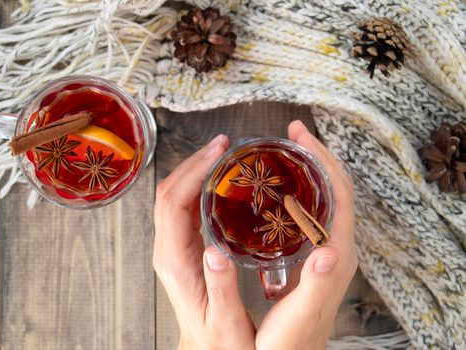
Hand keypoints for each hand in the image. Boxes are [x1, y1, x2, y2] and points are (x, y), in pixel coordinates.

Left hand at [153, 135, 255, 349]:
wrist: (206, 347)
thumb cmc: (218, 338)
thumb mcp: (224, 319)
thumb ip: (220, 286)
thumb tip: (217, 251)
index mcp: (174, 261)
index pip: (174, 204)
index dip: (192, 172)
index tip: (216, 153)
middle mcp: (167, 250)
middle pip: (169, 192)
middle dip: (193, 162)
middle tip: (221, 144)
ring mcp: (172, 247)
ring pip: (175, 196)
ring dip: (194, 170)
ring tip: (220, 154)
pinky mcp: (182, 248)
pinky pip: (184, 207)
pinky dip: (198, 186)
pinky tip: (217, 179)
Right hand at [256, 121, 357, 349]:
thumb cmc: (293, 340)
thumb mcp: (302, 314)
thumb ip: (318, 284)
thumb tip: (329, 249)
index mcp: (337, 254)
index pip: (339, 194)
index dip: (323, 160)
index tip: (301, 136)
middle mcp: (336, 246)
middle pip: (334, 189)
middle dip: (317, 156)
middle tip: (293, 134)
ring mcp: (326, 249)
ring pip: (324, 198)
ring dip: (310, 170)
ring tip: (288, 152)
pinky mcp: (315, 254)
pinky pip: (313, 211)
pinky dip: (301, 190)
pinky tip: (281, 189)